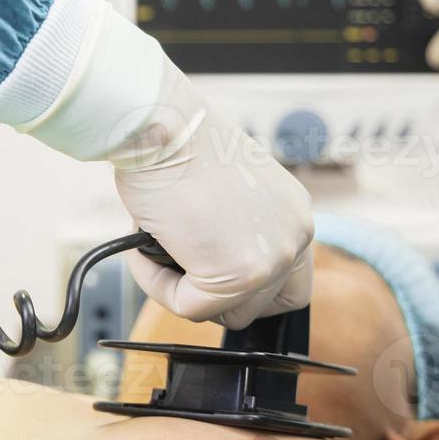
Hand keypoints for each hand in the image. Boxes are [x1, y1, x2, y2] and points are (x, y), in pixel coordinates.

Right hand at [0, 0, 313, 327]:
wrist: (160, 125)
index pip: (290, 284)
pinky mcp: (237, 275)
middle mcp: (294, 237)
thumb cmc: (177, 144)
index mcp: (294, 214)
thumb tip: (206, 265)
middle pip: (261, 307)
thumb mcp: (223, 194)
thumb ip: (232, 231)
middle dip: (214, 295)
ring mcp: (271, 259)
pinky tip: (144, 248)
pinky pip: (189, 307)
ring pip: (226, 313)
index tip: (211, 278)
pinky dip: (157, 284)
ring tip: (156, 248)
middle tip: (177, 266)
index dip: (247, 291)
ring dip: (183, 290)